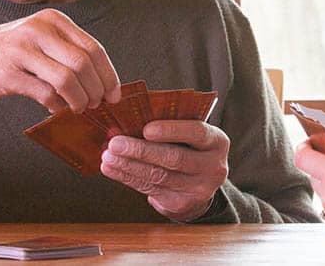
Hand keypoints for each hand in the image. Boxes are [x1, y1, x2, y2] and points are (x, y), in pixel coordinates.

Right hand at [0, 8, 119, 114]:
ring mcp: (22, 51)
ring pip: (67, 79)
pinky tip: (57, 108)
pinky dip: (57, 105)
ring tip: (79, 108)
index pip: (93, 48)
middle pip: (84, 64)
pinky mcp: (10, 73)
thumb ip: (69, 51)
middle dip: (97, 89)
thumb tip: (103, 79)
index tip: (114, 93)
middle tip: (98, 104)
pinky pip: (45, 93)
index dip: (108, 74)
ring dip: (79, 99)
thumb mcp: (41, 38)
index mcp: (53, 20)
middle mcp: (39, 30)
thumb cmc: (11, 51)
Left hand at [100, 120, 229, 221]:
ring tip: (107, 156)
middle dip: (141, 150)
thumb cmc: (190, 148)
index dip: (171, 130)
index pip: (196, 133)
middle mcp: (213, 166)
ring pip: (158, 175)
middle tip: (115, 143)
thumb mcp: (190, 135)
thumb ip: (169, 127)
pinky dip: (127, 177)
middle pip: (174, 158)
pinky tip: (111, 169)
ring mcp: (198, 188)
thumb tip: (127, 121)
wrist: (200, 185)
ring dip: (128, 165)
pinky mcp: (180, 203)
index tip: (146, 128)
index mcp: (217, 142)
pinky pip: (149, 188)